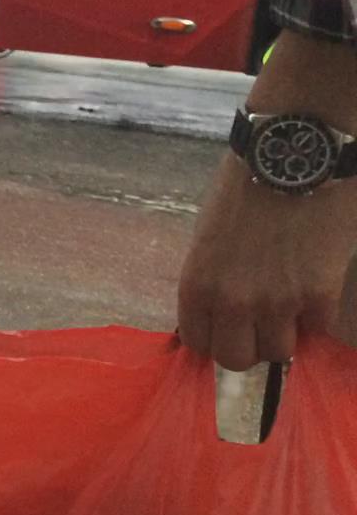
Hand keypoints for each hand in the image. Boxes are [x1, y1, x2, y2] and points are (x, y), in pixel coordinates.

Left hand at [178, 31, 356, 369]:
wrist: (293, 154)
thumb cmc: (244, 187)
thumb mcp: (209, 237)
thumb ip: (212, 279)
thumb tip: (221, 311)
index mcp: (197, 285)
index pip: (199, 343)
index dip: (215, 339)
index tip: (228, 330)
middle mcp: (231, 302)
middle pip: (237, 360)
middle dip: (248, 346)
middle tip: (261, 326)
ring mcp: (277, 302)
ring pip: (279, 352)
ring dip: (285, 336)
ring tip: (290, 309)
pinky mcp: (318, 294)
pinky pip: (317, 330)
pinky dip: (317, 320)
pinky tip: (315, 294)